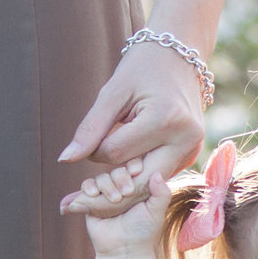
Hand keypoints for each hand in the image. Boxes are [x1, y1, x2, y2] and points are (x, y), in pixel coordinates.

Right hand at [58, 165, 164, 256]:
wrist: (124, 251)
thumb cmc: (143, 232)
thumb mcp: (156, 211)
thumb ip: (162, 193)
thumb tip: (157, 173)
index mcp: (138, 187)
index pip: (134, 166)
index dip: (133, 165)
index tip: (136, 171)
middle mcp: (121, 188)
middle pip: (116, 170)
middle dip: (120, 177)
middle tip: (126, 194)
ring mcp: (105, 195)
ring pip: (100, 178)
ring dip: (106, 185)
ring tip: (114, 200)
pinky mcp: (90, 203)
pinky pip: (85, 188)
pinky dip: (87, 188)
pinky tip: (92, 195)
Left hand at [59, 38, 206, 190]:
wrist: (179, 57)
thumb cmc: (142, 68)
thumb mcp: (112, 93)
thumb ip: (90, 129)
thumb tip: (65, 160)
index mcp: (165, 120)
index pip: (116, 154)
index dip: (95, 152)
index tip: (88, 143)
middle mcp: (185, 139)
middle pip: (138, 181)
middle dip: (107, 192)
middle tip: (75, 201)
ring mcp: (192, 149)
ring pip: (149, 183)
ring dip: (124, 186)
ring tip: (98, 187)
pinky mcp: (191, 154)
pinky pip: (159, 175)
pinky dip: (139, 176)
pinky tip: (124, 172)